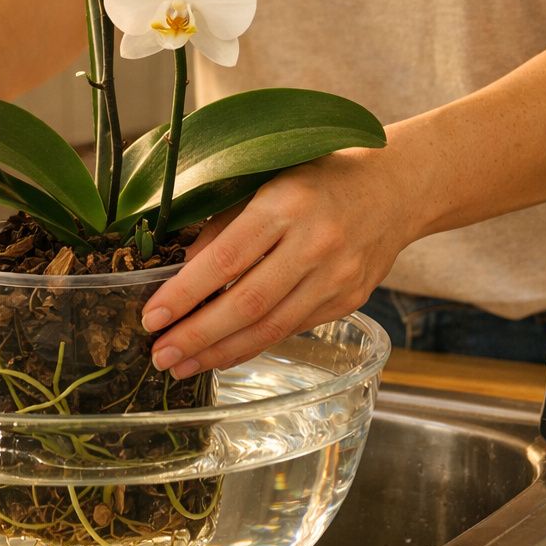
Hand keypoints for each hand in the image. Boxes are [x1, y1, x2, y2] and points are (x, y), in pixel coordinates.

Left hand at [141, 144, 419, 377]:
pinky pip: (292, 329)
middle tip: (160, 355)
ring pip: (270, 327)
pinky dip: (253, 345)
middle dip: (197, 335)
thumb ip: (223, 227)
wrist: (394, 191)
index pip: (225, 260)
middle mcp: (315, 243)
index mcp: (286, 204)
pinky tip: (223, 354)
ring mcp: (337, 276)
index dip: (185, 294)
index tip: (151, 318)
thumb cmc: (318, 180)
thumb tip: (180, 276)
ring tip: (183, 365)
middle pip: (246, 303)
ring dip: (221, 352)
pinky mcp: (349, 301)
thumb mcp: (265, 183)